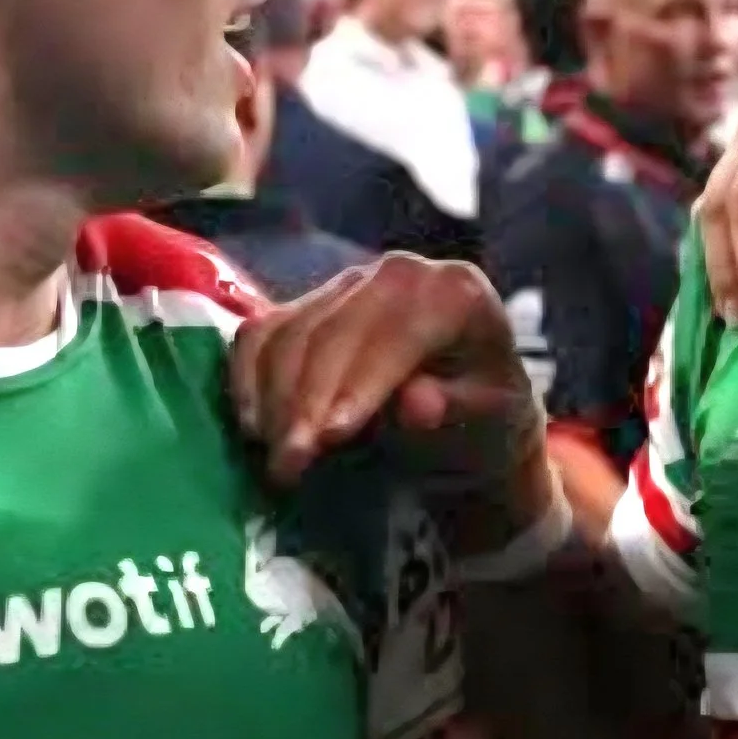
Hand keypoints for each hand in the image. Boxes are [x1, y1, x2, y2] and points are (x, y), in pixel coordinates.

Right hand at [230, 255, 552, 553]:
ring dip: (275, 399)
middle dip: (307, 402)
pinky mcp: (311, 304)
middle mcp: (400, 273)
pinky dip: (249, 379)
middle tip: (289, 465)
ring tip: (276, 460)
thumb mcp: (488, 422)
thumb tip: (416, 403)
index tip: (330, 437)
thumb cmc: (485, 417)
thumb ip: (454, 411)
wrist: (468, 409)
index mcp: (457, 292)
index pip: (398, 334)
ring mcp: (350, 283)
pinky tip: (253, 426)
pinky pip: (263, 332)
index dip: (360, 384)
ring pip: (292, 334)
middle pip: (336, 332)